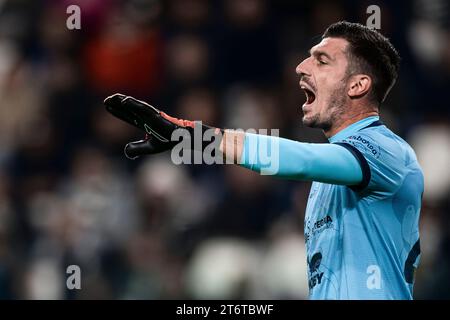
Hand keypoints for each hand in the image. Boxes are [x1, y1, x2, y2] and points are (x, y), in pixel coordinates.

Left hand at [104, 93, 221, 158]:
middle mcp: (146, 117)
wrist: (183, 139)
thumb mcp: (150, 148)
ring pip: (134, 106)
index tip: (106, 106)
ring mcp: (151, 115)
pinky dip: (134, 104)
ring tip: (111, 99)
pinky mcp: (156, 116)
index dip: (117, 111)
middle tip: (105, 101)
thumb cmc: (169, 141)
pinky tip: (124, 101)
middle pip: (128, 109)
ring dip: (122, 102)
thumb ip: (137, 149)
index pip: (128, 115)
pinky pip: (143, 108)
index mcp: (145, 123)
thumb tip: (125, 151)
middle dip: (117, 104)